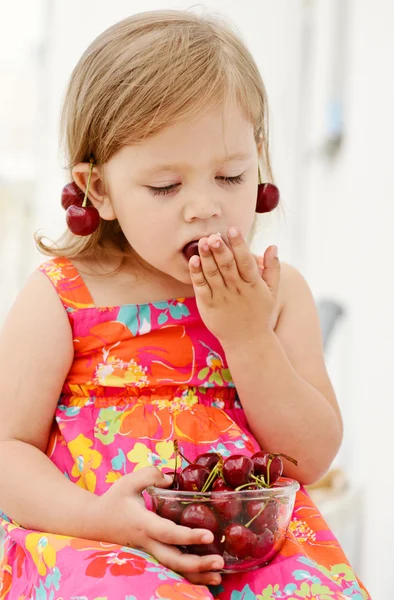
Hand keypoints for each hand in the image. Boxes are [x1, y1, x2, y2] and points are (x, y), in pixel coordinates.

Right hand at [89, 467, 223, 586]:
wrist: (95, 521)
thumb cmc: (114, 499)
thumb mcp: (129, 481)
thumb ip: (150, 475)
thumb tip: (172, 479)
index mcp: (144, 523)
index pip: (168, 533)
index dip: (189, 535)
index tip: (208, 535)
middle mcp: (147, 542)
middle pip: (173, 560)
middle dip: (197, 564)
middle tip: (220, 562)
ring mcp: (149, 551)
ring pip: (173, 569)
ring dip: (196, 575)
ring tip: (219, 576)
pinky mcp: (151, 554)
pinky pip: (170, 567)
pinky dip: (189, 574)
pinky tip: (206, 576)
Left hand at [189, 228, 279, 347]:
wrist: (247, 341)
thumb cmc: (260, 313)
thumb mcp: (272, 292)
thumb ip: (273, 268)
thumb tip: (273, 246)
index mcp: (253, 284)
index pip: (246, 261)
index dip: (239, 244)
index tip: (233, 229)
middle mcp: (237, 290)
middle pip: (227, 266)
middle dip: (221, 249)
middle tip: (214, 234)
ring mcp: (221, 297)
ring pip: (212, 274)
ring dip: (207, 257)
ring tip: (203, 242)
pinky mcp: (208, 304)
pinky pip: (201, 286)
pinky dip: (196, 273)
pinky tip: (193, 260)